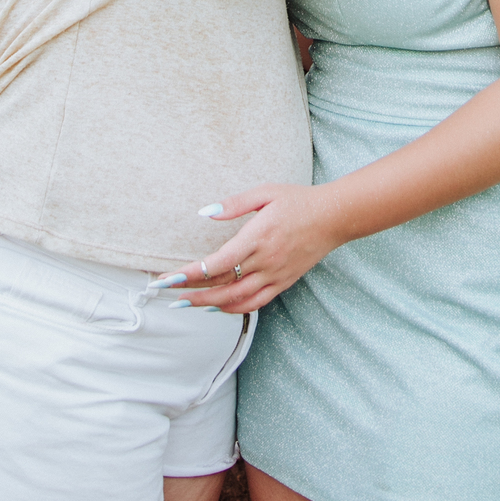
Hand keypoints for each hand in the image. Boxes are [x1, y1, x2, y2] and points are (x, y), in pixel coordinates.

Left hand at [155, 185, 341, 313]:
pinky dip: (232, 308)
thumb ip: (234, 203)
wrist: (334, 217)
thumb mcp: (266, 192)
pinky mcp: (283, 283)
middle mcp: (265, 261)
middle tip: (165, 293)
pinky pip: (254, 303)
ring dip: (207, 303)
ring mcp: (275, 275)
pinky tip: (216, 305)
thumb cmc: (298, 200)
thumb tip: (204, 212)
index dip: (191, 273)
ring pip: (236, 299)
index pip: (218, 263)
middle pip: (222, 285)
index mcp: (258, 237)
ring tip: (184, 303)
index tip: (169, 277)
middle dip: (191, 291)